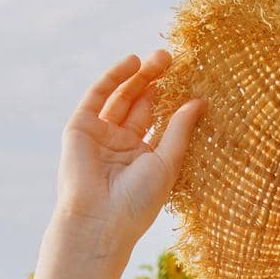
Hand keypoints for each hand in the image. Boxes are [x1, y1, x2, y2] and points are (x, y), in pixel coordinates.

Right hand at [55, 49, 205, 250]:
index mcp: (142, 157)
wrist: (100, 220)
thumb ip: (179, 130)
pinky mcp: (80, 128)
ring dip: (138, 76)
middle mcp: (120, 144)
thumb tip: (199, 102)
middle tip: (171, 60)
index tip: (188, 79)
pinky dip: (114, 77)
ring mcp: (99, 135)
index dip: (170, 99)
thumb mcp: (166, 162)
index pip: (157, 120)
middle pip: (139, 104)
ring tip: (159, 58)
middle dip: (154, 82)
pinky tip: (132, 62)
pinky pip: (98, 96)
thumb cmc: (137, 202)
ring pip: (121, 97)